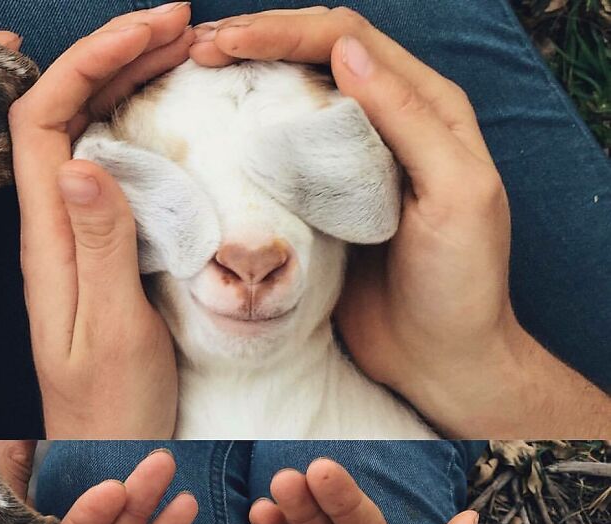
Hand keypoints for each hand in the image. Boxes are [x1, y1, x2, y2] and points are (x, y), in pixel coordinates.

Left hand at [9, 6, 193, 438]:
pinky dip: (136, 133)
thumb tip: (83, 158)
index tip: (152, 31)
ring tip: (179, 57)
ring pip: (85, 139)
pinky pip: (108, 175)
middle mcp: (52, 232)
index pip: (42, 121)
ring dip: (124, 87)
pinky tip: (166, 124)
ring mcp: (74, 243)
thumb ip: (101, 248)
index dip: (88, 63)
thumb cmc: (113, 406)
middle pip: (60, 116)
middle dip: (113, 57)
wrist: (108, 449)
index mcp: (47, 243)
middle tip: (180, 28)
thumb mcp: (114, 331)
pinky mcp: (100, 257)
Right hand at [191, 9, 608, 437]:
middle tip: (199, 51)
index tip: (226, 43)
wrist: (441, 357)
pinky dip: (254, 139)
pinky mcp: (328, 207)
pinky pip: (288, 159)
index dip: (286, 32)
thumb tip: (344, 50)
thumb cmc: (460, 281)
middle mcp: (389, 126)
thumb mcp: (454, 194)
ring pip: (299, 102)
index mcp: (428, 110)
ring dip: (251, 83)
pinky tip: (221, 134)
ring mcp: (354, 166)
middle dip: (259, 44)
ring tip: (196, 77)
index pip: (349, 42)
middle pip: (318, 58)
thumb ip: (407, 119)